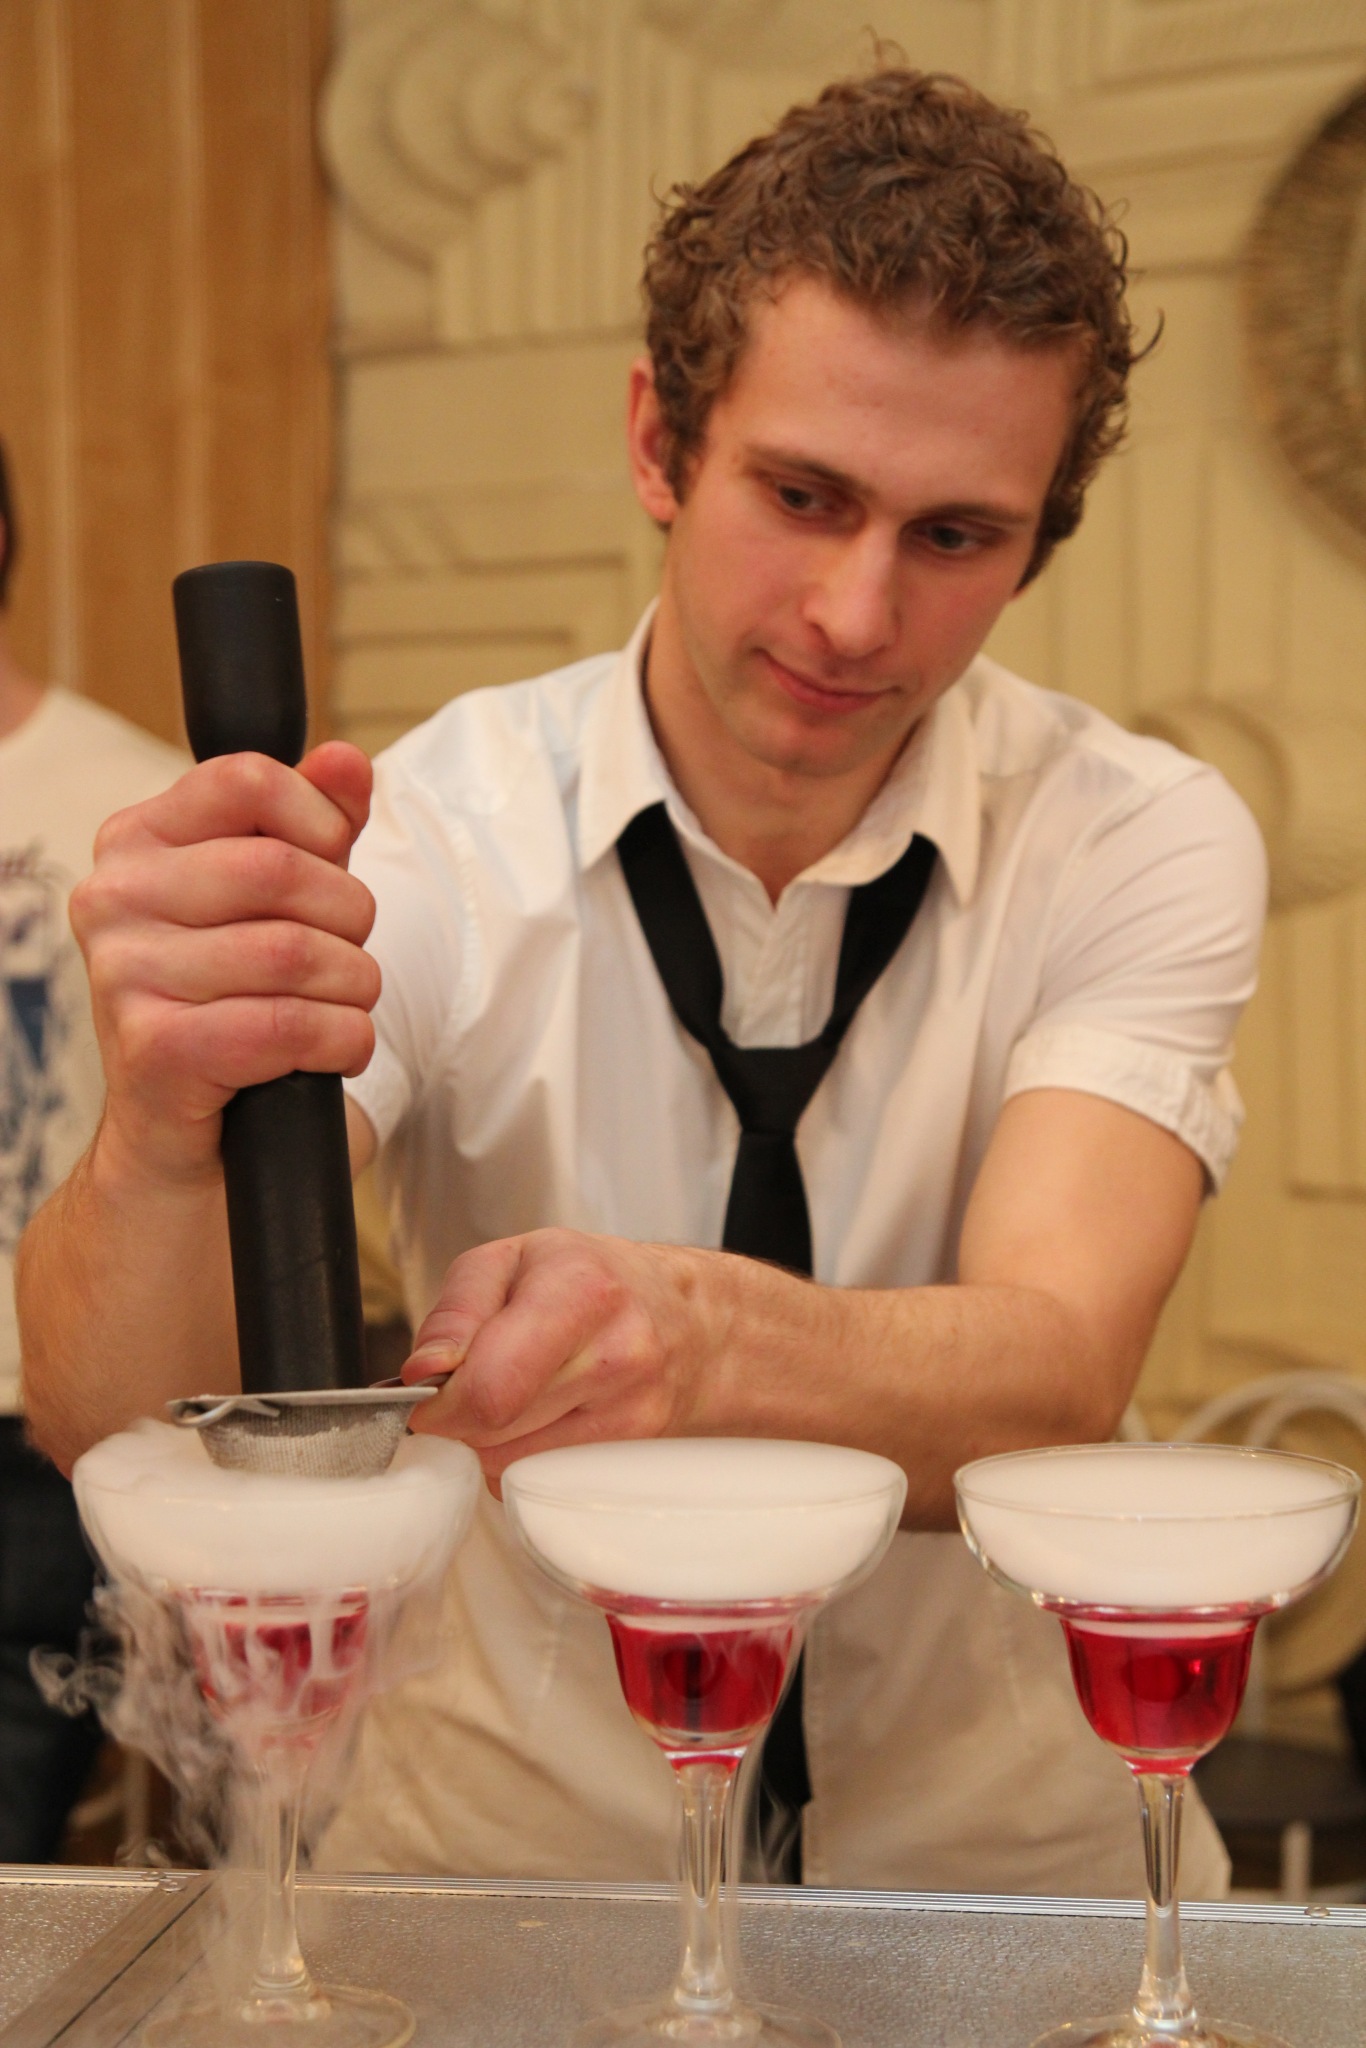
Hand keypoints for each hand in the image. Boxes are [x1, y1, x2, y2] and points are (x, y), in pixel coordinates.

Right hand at [71, 742, 377, 1183]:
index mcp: (136, 840)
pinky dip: (340, 1040)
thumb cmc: (231, 1004)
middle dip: (349, 918)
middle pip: (281, 870)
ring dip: (353, 988)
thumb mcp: (277, 902)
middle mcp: (113, 897)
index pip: (245, 779)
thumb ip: (315, 825)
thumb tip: (346, 761)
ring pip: (294, 952)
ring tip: (344, 1007)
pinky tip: (335, 1049)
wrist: (181, 1140)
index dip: (320, 821)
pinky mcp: (154, 1048)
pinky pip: (286, 1024)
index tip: (333, 865)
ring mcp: (123, 973)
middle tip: (349, 956)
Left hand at [401, 1228, 716, 1480]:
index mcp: (580, 1290)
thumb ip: (456, 1312)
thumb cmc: (593, 1280)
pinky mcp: (633, 1452)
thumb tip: (422, 1373)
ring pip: (514, 1466)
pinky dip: (520, 1459)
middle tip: (462, 1393)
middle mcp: (617, 1353)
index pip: (491, 1387)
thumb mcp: (513, 1260)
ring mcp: (634, 1410)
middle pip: (496, 1433)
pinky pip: (541, 1480)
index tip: (427, 1397)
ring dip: (488, 1444)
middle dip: (458, 1421)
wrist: (691, 1318)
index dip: (440, 1404)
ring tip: (507, 1398)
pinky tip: (537, 1420)